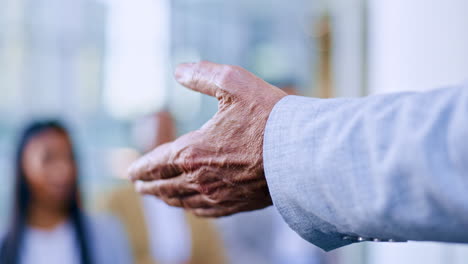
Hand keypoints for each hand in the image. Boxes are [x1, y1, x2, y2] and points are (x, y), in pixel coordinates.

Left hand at [128, 61, 286, 216]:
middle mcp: (200, 178)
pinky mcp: (238, 205)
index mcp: (193, 151)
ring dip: (167, 198)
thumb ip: (203, 75)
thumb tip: (179, 71)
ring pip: (182, 202)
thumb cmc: (269, 116)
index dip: (140, 168)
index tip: (130, 172)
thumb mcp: (234, 83)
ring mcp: (219, 195)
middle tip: (140, 185)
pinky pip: (205, 212)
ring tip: (160, 195)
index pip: (155, 163)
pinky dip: (191, 208)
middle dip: (149, 186)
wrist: (303, 152)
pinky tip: (192, 206)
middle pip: (165, 187)